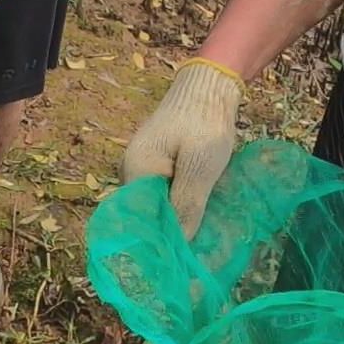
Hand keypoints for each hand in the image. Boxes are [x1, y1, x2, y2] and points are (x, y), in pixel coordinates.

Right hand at [117, 58, 243, 235]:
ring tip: (202, 232)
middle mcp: (132, 169)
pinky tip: (201, 209)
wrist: (210, 85)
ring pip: (158, 202)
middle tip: (198, 248)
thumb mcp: (200, 168)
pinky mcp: (159, 161)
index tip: (180, 258)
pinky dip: (182, 201)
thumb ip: (187, 206)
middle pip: (147, 211)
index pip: (139, 218)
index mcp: (135, 170)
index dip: (158, 239)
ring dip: (178, 215)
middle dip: (171, 228)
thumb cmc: (204, 123)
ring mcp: (144, 164)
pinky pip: (166, 190)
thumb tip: (179, 243)